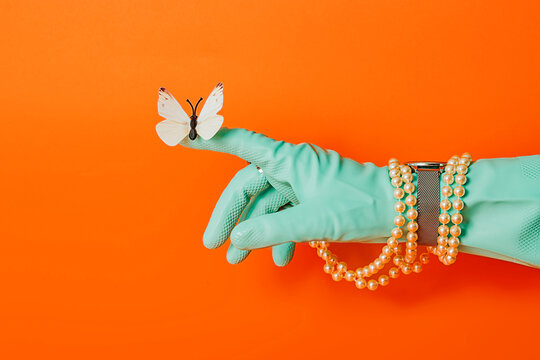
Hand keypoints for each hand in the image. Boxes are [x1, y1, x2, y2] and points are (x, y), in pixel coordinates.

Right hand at [179, 128, 395, 265]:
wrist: (404, 211)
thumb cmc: (363, 204)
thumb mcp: (314, 220)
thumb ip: (273, 228)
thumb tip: (239, 237)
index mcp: (290, 159)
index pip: (241, 144)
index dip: (210, 140)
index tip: (182, 135)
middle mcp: (293, 167)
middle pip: (248, 187)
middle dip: (231, 216)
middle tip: (214, 244)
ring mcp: (303, 183)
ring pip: (266, 205)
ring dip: (253, 232)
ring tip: (239, 260)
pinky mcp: (313, 199)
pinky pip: (286, 215)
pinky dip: (279, 236)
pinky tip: (279, 258)